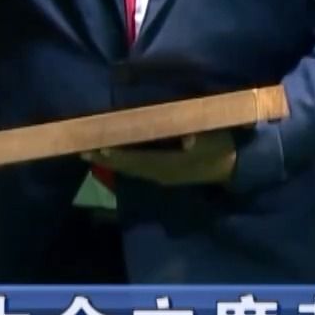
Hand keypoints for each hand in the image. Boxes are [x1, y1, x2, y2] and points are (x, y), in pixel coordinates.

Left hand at [82, 131, 236, 186]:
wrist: (232, 166)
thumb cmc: (221, 147)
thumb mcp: (213, 140)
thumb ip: (200, 138)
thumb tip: (188, 140)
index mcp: (170, 166)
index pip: (137, 160)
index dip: (118, 155)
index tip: (98, 147)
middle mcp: (160, 174)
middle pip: (127, 167)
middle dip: (105, 159)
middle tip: (81, 151)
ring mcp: (161, 176)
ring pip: (130, 170)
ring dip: (110, 162)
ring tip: (89, 153)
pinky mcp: (163, 174)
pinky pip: (136, 169)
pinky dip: (121, 162)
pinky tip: (111, 156)